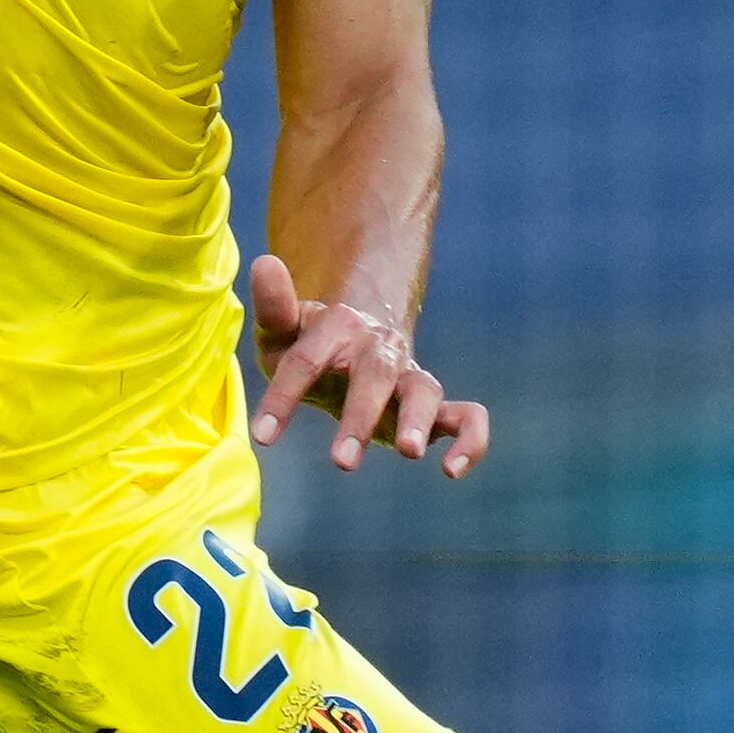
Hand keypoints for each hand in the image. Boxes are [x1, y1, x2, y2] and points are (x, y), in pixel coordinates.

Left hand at [246, 251, 483, 476]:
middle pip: (375, 375)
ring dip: (418, 421)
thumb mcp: (283, 328)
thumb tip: (263, 262)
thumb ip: (274, 306)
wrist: (356, 343)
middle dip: (360, 417)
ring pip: (425, 391)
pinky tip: (452, 470)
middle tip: (342, 462)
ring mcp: (410, 375)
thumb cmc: (310, 344)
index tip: (262, 436)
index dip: (284, 397)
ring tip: (409, 452)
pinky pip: (467, 417)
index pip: (308, 360)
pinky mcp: (434, 406)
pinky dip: (471, 440)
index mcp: (340, 326)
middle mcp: (380, 348)